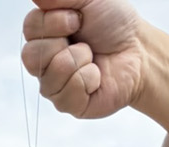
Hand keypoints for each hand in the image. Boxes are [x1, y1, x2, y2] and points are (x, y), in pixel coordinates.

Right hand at [22, 1, 168, 131]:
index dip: (53, 22)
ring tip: (92, 57)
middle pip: (31, 55)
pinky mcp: (68, 104)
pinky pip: (66, 94)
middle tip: (86, 41)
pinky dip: (88, 79)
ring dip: (79, 61)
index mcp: (46, 33)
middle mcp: (45, 60)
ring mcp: (54, 85)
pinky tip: (97, 77)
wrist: (139, 50)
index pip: (29, 28)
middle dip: (64, 43)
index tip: (78, 19)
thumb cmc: (114, 24)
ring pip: (49, 76)